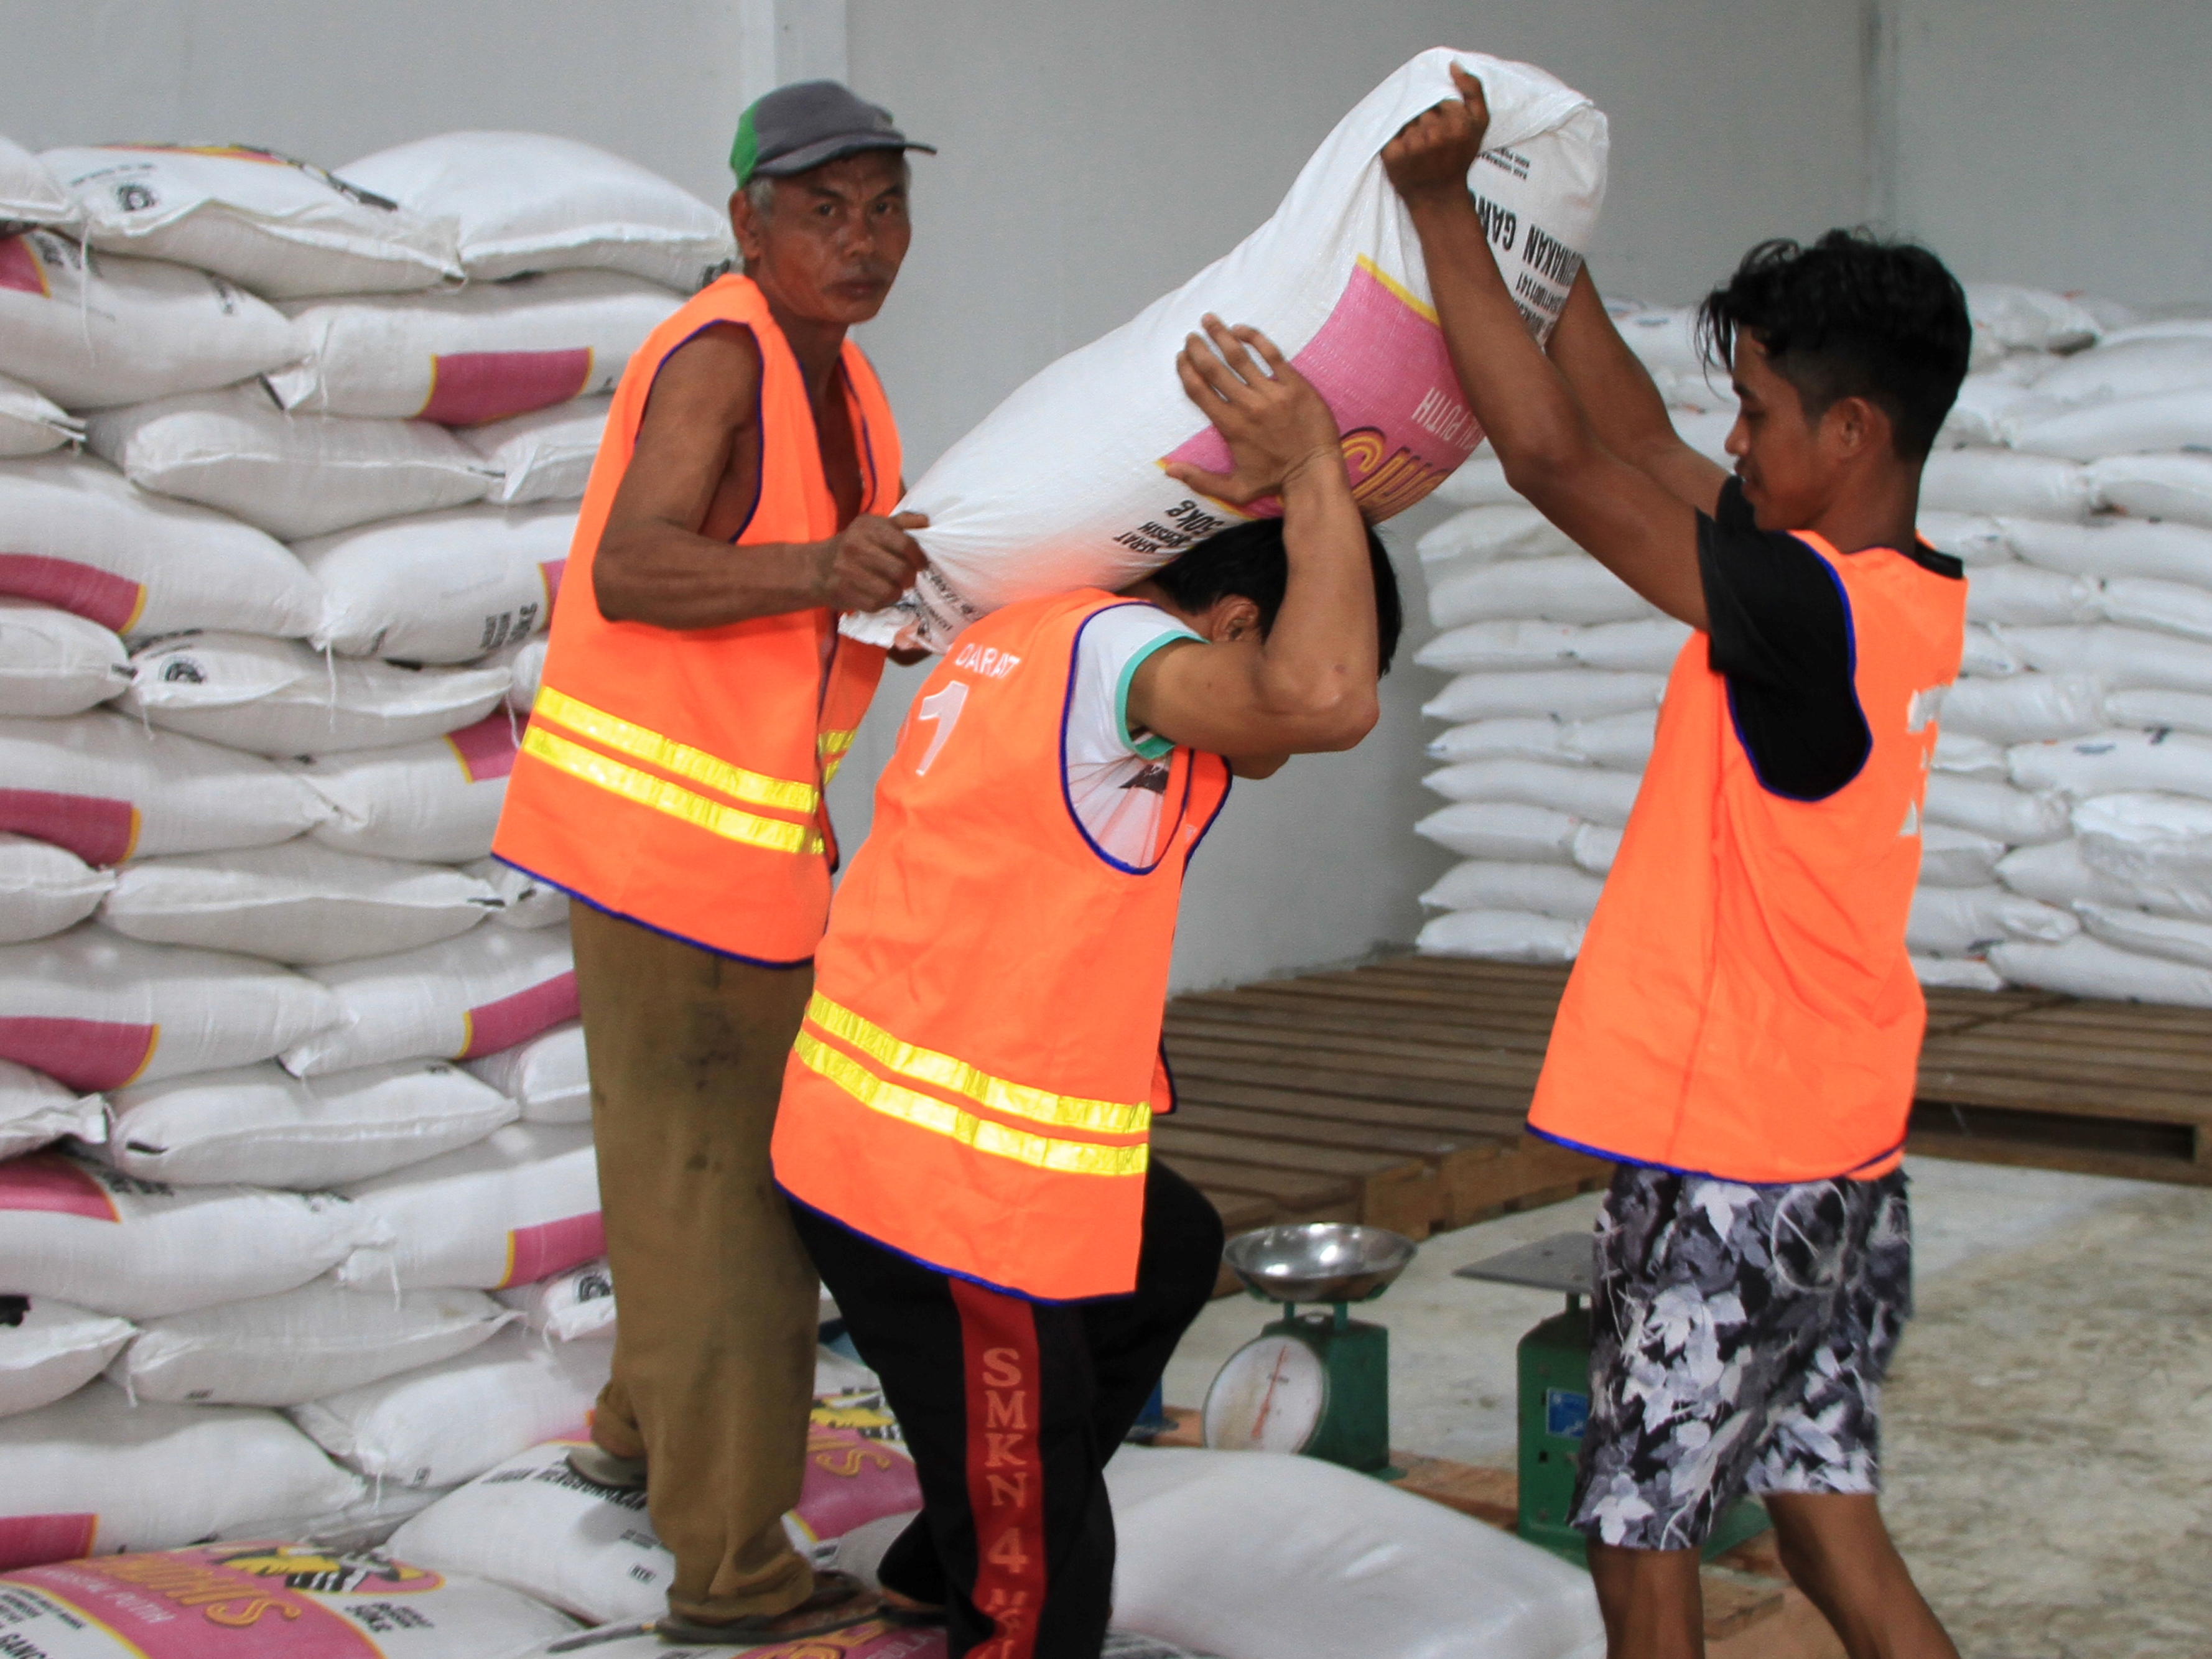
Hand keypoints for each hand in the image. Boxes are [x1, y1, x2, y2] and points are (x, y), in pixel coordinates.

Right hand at [811, 511, 928, 611]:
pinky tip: (878, 594)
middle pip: (900, 570)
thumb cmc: (853, 545)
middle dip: (910, 578)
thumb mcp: (873, 527)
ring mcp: (847, 571)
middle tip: (908, 578)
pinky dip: (883, 602)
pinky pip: (877, 604)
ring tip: (893, 587)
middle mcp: (855, 546)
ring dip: (897, 592)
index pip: (905, 544)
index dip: (919, 558)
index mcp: (866, 527)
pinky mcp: (844, 592)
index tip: (921, 564)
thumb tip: (925, 521)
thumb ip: (901, 522)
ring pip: (891, 591)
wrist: (816, 567)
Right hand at [1163, 315, 1340, 506]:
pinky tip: (1241, 328)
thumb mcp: (1235, 489)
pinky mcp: (1295, 385)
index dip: (1186, 371)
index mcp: (1230, 426)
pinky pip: (1272, 355)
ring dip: (1221, 335)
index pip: (1199, 391)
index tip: (1180, 357)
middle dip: (1199, 349)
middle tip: (1191, 335)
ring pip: (1240, 357)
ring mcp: (1272, 393)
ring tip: (1209, 319)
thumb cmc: (1275, 480)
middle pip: (1214, 370)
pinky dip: (1255, 338)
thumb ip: (1201, 480)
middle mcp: (1247, 406)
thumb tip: (1169, 470)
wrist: (1314, 472)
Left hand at [1382, 64, 1489, 205]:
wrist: (1438, 196)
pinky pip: (1390, 131)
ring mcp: (1412, 144)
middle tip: (1428, 135)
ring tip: (1418, 144)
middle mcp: (1435, 133)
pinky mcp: (1393, 154)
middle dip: (1423, 117)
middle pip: (1420, 106)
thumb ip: (1473, 90)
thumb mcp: (1479, 123)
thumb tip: (1452, 66)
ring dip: (1409, 127)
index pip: (1439, 97)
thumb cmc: (1459, 158)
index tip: (1441, 122)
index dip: (1439, 108)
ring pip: (1405, 117)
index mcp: (1458, 123)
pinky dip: (1395, 137)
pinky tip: (1405, 149)